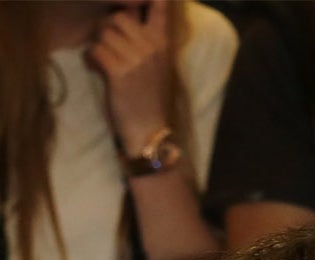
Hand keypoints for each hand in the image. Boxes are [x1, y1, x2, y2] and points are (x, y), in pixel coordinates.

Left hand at [88, 0, 174, 153]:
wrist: (150, 130)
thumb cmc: (149, 98)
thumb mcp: (155, 65)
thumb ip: (145, 40)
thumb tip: (119, 17)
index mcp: (163, 43)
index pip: (157, 6)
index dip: (143, 0)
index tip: (129, 5)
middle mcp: (152, 47)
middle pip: (117, 17)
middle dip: (106, 29)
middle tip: (106, 46)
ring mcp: (136, 59)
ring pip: (103, 34)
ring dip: (97, 46)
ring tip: (102, 62)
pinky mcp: (119, 72)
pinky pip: (94, 51)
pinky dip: (90, 60)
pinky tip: (97, 70)